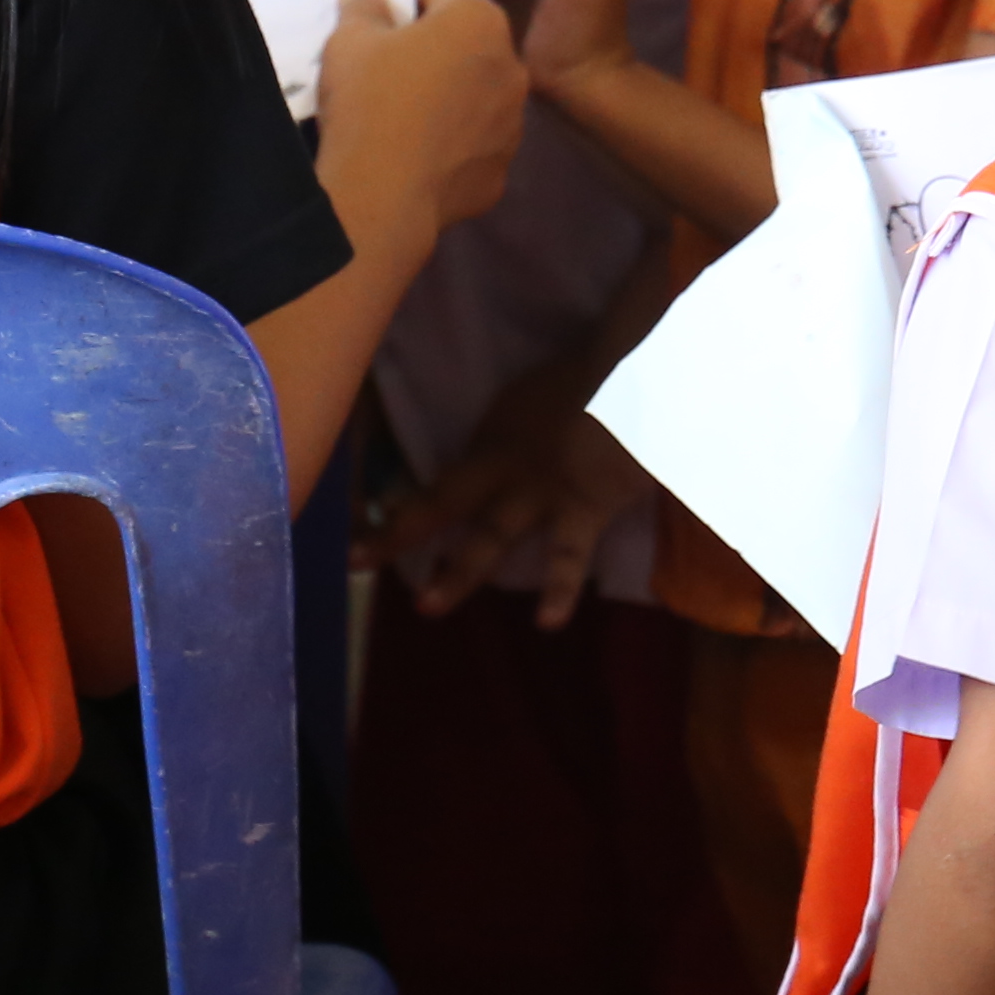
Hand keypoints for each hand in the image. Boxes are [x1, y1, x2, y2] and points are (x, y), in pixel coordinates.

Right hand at [317, 0, 525, 243]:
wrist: (383, 197)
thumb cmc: (369, 102)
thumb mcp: (350, 42)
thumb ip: (362, 7)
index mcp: (478, 21)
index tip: (389, 16)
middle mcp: (512, 65)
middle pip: (474, 39)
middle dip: (441, 44)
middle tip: (396, 65)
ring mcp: (513, 123)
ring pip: (483, 91)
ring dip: (456, 92)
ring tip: (410, 114)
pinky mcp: (502, 169)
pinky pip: (479, 141)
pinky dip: (457, 141)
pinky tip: (422, 154)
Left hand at [363, 404, 659, 625]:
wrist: (637, 372)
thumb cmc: (593, 376)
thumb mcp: (536, 402)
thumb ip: (514, 437)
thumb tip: (498, 468)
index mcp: (493, 435)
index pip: (439, 477)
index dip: (402, 505)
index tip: (365, 531)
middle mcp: (503, 464)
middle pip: (442, 501)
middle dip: (399, 532)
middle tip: (358, 562)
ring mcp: (539, 491)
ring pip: (490, 536)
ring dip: (458, 572)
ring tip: (427, 607)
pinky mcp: (583, 509)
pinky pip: (567, 556)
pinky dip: (559, 590)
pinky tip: (547, 622)